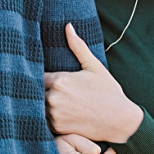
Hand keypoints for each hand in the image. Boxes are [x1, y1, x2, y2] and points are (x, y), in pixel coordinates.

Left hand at [44, 24, 142, 143]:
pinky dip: (44, 117)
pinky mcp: (56, 128)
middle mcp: (54, 97)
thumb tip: (68, 26)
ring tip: (45, 100)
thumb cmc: (109, 92)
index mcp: (60, 80)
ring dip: (38, 103)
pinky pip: (42, 120)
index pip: (34, 75)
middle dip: (36, 89)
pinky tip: (52, 113)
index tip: (36, 74)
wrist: (121, 121)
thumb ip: (78, 47)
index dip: (34, 75)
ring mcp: (54, 114)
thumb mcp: (94, 67)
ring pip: (36, 105)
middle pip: (33, 91)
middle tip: (38, 87)